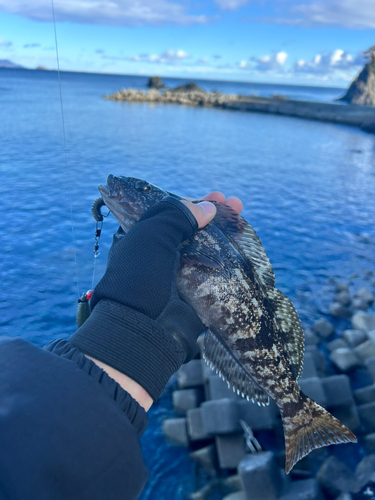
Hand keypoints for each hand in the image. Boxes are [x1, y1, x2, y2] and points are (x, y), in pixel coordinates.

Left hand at [70, 191, 242, 410]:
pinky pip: (214, 272)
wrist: (140, 329)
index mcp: (146, 238)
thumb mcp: (151, 236)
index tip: (217, 197)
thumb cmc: (139, 278)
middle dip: (216, 215)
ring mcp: (180, 273)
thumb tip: (206, 208)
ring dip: (225, 235)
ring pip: (206, 249)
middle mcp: (162, 253)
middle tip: (236, 204)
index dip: (196, 202)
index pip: (174, 213)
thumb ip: (177, 216)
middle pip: (193, 228)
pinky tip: (243, 249)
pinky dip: (228, 260)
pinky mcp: (195, 292)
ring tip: (243, 221)